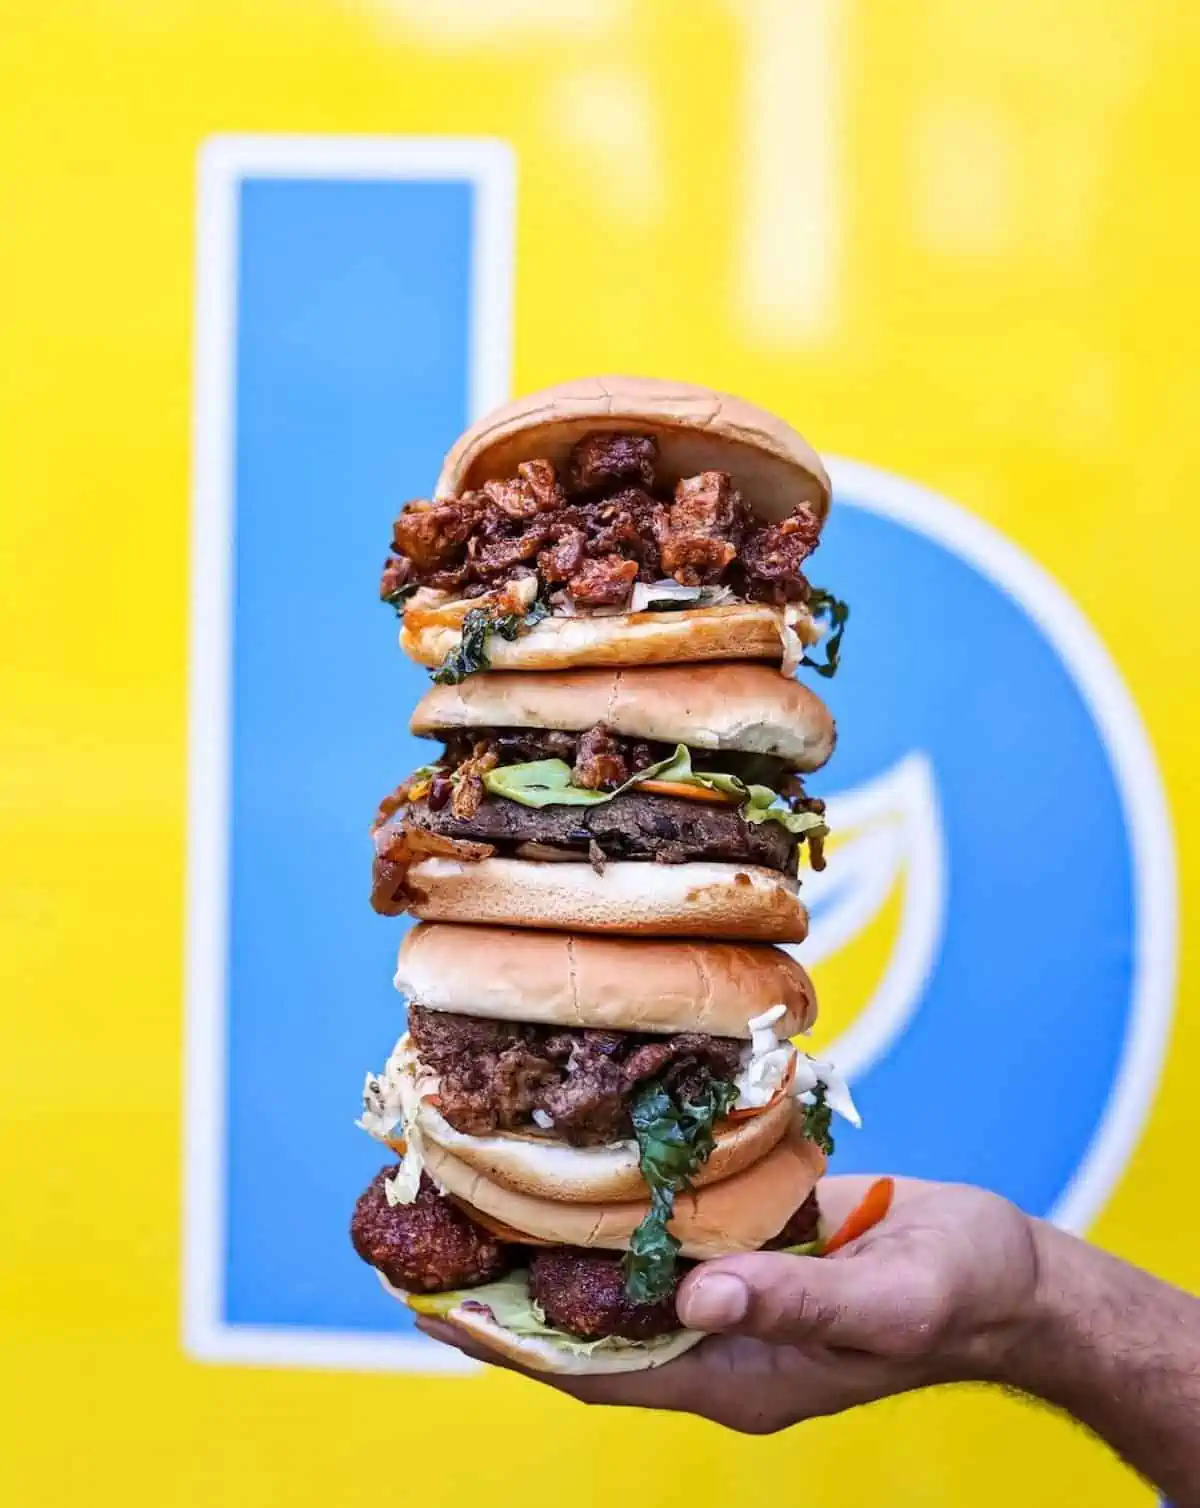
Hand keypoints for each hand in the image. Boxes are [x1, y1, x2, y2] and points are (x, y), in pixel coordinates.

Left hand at [417, 1175, 1040, 1433]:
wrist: (1007, 1276)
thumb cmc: (956, 1295)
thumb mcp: (884, 1304)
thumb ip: (792, 1303)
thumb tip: (694, 1295)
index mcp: (736, 1377)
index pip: (596, 1373)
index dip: (513, 1344)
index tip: (434, 1310)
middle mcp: (717, 1341)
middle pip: (589, 1329)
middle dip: (510, 1294)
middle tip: (430, 1241)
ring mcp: (732, 1298)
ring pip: (618, 1282)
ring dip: (550, 1247)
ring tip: (477, 1196)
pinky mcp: (750, 1252)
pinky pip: (664, 1240)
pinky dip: (613, 1213)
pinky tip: (577, 1167)